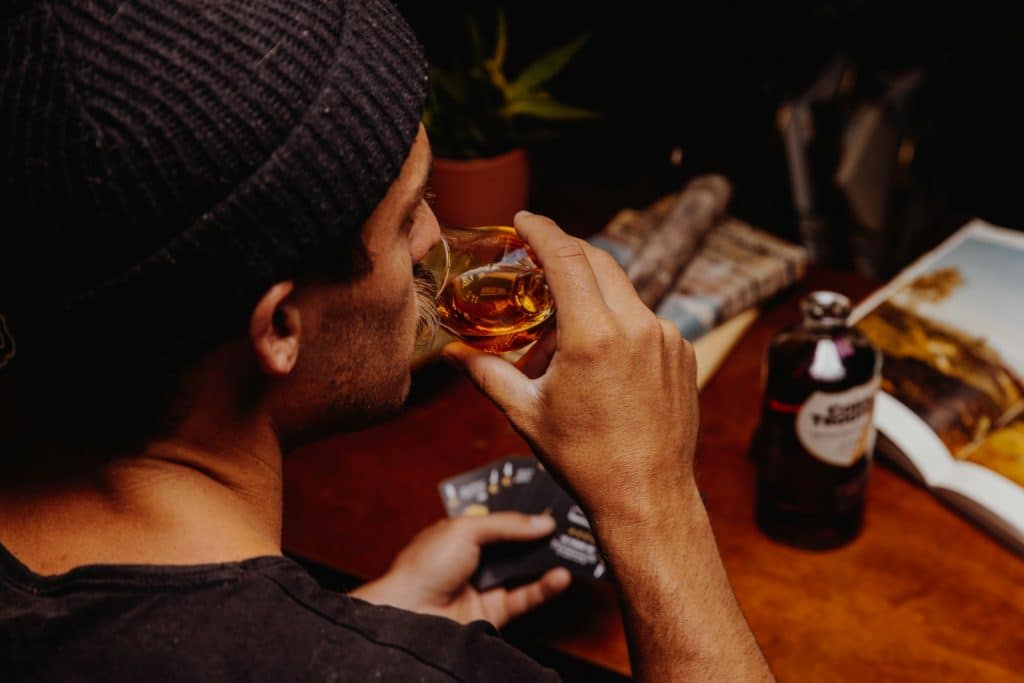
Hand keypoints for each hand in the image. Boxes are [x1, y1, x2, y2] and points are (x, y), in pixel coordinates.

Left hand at [350, 513, 570, 628]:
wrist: (410, 612)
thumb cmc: (424, 565)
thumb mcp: (466, 530)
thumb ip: (507, 524)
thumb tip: (544, 522)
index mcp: (461, 533)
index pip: (498, 518)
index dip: (522, 511)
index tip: (549, 503)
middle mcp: (474, 558)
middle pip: (514, 544)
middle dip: (539, 534)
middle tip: (568, 523)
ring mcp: (485, 584)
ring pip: (523, 569)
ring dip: (546, 559)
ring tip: (572, 546)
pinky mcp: (495, 610)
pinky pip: (525, 596)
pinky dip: (545, 587)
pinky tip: (561, 576)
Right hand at [443, 211, 699, 527]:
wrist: (647, 496)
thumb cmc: (585, 459)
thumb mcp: (526, 413)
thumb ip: (485, 373)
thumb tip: (448, 353)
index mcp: (594, 336)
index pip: (567, 257)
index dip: (542, 230)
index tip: (525, 219)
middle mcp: (636, 327)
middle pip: (598, 262)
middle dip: (565, 255)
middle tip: (535, 266)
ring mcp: (666, 338)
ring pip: (621, 292)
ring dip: (588, 297)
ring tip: (560, 340)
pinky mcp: (681, 353)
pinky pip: (643, 319)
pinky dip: (615, 323)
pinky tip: (596, 359)